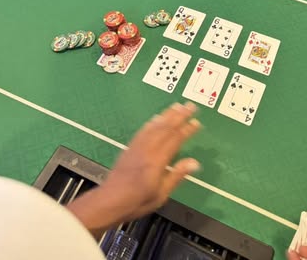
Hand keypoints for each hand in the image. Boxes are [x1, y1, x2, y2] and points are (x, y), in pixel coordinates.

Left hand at [67, 102, 200, 236]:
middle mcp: (148, 149)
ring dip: (167, 115)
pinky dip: (152, 122)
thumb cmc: (137, 201)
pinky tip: (156, 118)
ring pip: (155, 126)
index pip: (175, 140)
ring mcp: (138, 147)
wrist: (109, 201)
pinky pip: (143, 130)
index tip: (197, 122)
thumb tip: (195, 162)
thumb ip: (177, 175)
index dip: (187, 130)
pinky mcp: (130, 147)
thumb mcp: (161, 194)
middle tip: (190, 105)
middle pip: (166, 128)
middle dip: (179, 115)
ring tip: (177, 106)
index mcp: (157, 160)